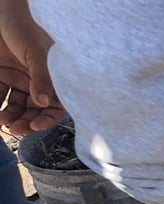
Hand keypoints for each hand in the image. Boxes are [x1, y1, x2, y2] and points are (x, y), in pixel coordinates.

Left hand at [0, 0, 64, 133]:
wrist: (4, 11)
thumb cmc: (28, 27)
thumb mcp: (39, 54)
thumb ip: (42, 79)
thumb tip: (43, 104)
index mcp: (54, 80)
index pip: (55, 107)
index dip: (47, 119)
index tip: (35, 126)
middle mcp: (38, 84)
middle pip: (35, 111)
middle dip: (26, 122)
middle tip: (16, 129)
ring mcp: (19, 80)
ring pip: (16, 106)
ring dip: (10, 116)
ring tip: (2, 121)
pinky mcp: (1, 75)